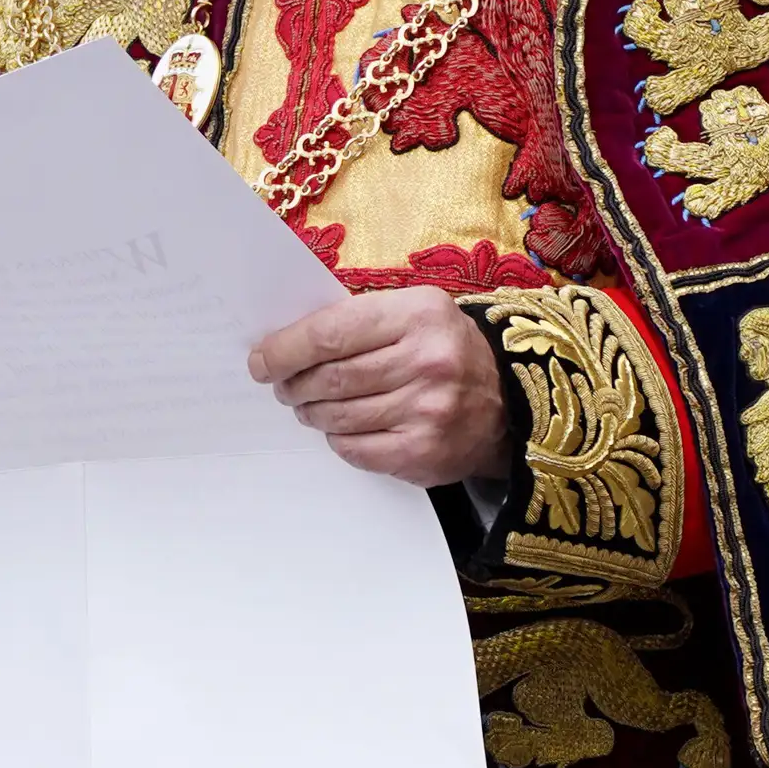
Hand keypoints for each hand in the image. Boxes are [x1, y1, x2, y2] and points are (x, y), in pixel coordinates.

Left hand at [251, 291, 514, 487]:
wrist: (507, 403)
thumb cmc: (442, 350)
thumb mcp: (412, 314)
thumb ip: (356, 320)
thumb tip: (283, 343)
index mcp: (419, 314)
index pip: (329, 334)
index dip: (284, 349)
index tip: (261, 360)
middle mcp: (428, 361)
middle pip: (329, 378)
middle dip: (294, 384)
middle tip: (284, 385)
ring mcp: (428, 411)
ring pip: (337, 415)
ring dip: (311, 411)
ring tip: (310, 405)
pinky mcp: (424, 453)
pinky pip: (355, 449)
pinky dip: (338, 438)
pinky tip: (342, 427)